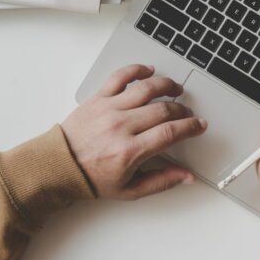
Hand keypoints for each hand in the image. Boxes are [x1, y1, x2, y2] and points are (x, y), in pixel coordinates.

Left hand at [61, 64, 206, 199]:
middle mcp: (121, 126)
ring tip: (175, 89)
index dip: (190, 127)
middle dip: (181, 110)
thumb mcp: (130, 190)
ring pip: (146, 88)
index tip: (199, 125)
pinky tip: (149, 71)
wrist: (60, 165)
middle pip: (162, 109)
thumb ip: (162, 181)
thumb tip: (187, 176)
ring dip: (166, 85)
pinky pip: (120, 76)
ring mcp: (109, 109)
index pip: (170, 132)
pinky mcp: (98, 97)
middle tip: (187, 113)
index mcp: (130, 151)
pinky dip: (137, 69)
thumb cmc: (92, 178)